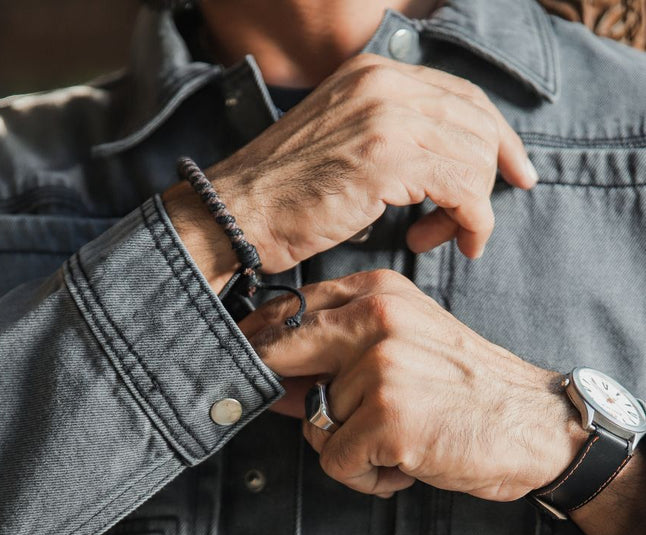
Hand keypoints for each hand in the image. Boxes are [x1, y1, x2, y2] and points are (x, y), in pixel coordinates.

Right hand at [164, 53, 537, 290]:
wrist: (235, 215)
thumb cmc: (282, 197)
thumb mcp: (342, 145)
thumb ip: (391, 136)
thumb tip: (445, 161)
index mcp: (375, 73)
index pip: (463, 95)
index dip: (498, 137)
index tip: (515, 173)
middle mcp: (385, 83)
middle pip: (478, 124)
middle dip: (490, 179)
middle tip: (472, 226)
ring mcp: (387, 116)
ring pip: (475, 158)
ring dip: (470, 210)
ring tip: (437, 240)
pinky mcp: (388, 160)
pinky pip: (464, 189)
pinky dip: (469, 223)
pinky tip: (445, 243)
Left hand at [239, 270, 586, 500]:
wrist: (535, 427)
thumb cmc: (471, 392)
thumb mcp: (409, 344)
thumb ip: (344, 351)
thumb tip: (275, 381)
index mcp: (380, 294)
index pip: (293, 311)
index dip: (264, 344)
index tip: (251, 364)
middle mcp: (376, 321)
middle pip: (283, 355)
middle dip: (282, 391)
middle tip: (299, 414)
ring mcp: (381, 369)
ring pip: (314, 423)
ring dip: (350, 448)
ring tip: (398, 443)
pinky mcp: (387, 419)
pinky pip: (336, 462)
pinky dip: (366, 478)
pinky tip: (404, 466)